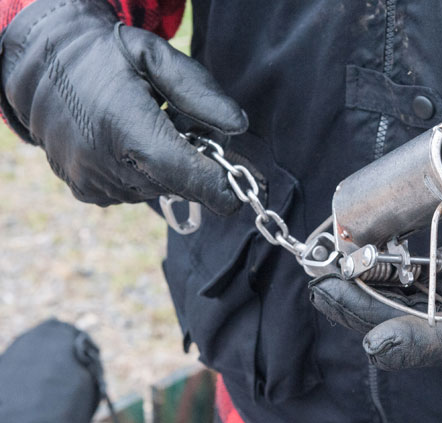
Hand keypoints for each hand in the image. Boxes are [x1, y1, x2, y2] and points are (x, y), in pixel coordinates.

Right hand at [0, 0, 246, 214]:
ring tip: (152, 127)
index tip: (244, 189)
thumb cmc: (106, 57)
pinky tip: (131, 144)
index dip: (220, 187)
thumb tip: (238, 127)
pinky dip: (144, 173)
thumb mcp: (154, 56)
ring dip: (168, 167)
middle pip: (178, 183)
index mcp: (126, 128)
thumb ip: (199, 91)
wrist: (42, 69)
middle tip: (186, 125)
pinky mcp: (88, 192)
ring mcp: (95, 183)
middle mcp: (107, 165)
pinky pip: (135, 191)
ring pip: (158, 189)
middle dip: (195, 164)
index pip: (185, 175)